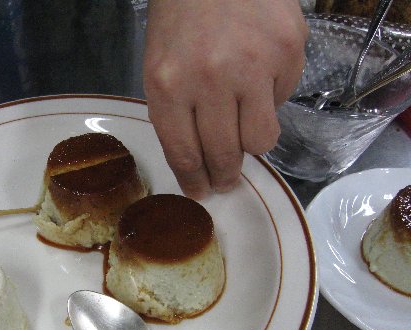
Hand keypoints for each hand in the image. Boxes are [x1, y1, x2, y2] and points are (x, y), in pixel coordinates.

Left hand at [144, 0, 306, 197]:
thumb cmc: (180, 19)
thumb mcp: (159, 67)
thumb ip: (176, 114)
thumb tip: (200, 161)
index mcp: (169, 84)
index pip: (184, 153)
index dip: (195, 181)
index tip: (201, 192)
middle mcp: (211, 79)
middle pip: (223, 154)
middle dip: (224, 176)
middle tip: (226, 181)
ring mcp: (254, 64)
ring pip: (261, 140)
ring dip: (252, 143)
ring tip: (244, 128)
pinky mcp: (289, 51)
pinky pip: (281, 101)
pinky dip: (269, 98)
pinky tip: (257, 76)